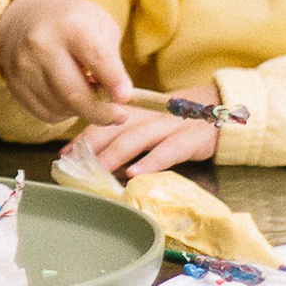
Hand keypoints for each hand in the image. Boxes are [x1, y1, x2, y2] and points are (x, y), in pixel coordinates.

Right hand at [0, 0, 133, 129]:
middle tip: (119, 116)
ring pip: (61, 107)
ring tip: (88, 92)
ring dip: (81, 109)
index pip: (95, 56)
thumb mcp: (100, 25)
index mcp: (70, 24)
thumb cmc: (73, 22)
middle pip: (73, 92)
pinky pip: (45, 113)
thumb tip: (118, 98)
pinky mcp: (14, 84)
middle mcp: (41, 44)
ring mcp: (24, 66)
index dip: (112, 79)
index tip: (125, 98)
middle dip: (100, 112)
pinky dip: (63, 111)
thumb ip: (111, 60)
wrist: (27, 16)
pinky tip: (67, 96)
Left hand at [69, 86, 222, 183]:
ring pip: (138, 137)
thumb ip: (125, 137)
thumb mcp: (150, 126)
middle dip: (92, 146)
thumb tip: (94, 158)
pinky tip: (136, 174)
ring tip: (98, 168)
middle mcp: (150, 116)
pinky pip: (170, 150)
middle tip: (73, 164)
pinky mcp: (192, 138)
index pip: (105, 122)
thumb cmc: (179, 123)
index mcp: (137, 113)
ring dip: (116, 154)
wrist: (223, 110)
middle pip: (116, 128)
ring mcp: (171, 126)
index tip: (63, 155)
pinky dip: (151, 162)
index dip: (83, 137)